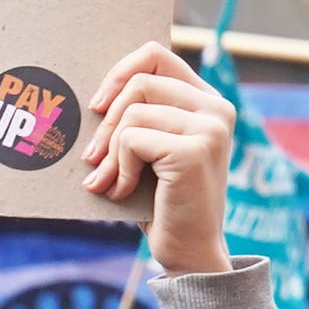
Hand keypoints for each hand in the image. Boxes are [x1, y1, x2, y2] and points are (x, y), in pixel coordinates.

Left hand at [77, 42, 235, 275]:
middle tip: (92, 156)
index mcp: (207, 101)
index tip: (98, 105)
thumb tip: (93, 93)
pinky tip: (124, 191)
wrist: (189, 252)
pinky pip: (133, 140)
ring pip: (133, 112)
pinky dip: (119, 169)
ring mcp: (210, 127)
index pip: (156, 56)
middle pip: (139, 81)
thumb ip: (140, 116)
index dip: (119, 72)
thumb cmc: (163, 201)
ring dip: (109, 152)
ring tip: (105, 180)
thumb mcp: (151, 149)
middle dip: (107, 121)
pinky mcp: (195, 150)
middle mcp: (216, 108)